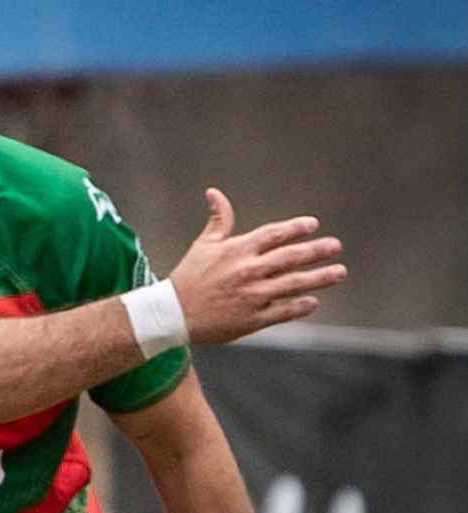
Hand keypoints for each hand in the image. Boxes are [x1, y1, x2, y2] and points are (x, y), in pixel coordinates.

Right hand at [171, 189, 346, 344]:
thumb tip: (215, 193)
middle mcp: (249, 271)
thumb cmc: (189, 278)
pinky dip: (299, 306)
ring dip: (318, 278)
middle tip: (335, 246)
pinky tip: (314, 301)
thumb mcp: (204, 245)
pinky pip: (282, 311)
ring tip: (339, 272)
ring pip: (293, 284)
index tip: (313, 225)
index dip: (295, 228)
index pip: (274, 234)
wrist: (173, 314)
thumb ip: (219, 219)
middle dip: (316, 251)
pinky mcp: (252, 319)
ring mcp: (253, 296)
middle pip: (290, 258)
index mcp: (238, 250)